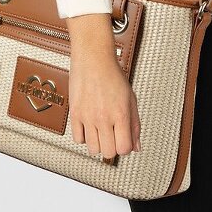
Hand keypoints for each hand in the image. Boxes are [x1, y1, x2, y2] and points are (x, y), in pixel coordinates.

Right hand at [66, 13, 140, 160]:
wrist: (93, 59)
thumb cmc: (113, 76)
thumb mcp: (131, 99)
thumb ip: (135, 125)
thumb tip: (137, 146)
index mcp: (120, 114)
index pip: (124, 148)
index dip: (126, 148)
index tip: (124, 141)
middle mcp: (103, 117)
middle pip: (108, 152)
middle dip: (112, 148)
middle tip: (112, 137)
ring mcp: (87, 117)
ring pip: (92, 149)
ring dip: (98, 144)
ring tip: (100, 133)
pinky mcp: (75, 114)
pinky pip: (77, 139)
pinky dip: (84, 138)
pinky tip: (89, 127)